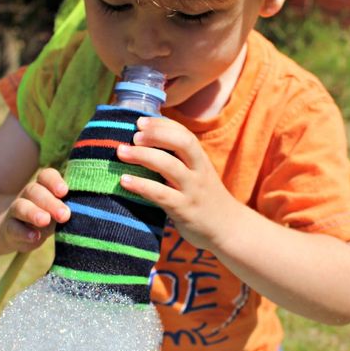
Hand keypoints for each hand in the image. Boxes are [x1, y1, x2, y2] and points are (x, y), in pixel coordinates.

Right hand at [0, 168, 70, 252]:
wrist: (17, 232)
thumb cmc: (48, 218)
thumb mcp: (58, 210)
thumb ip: (69, 208)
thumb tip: (87, 210)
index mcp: (43, 187)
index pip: (46, 176)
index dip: (54, 181)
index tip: (64, 191)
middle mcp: (28, 195)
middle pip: (34, 191)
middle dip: (50, 202)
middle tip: (64, 215)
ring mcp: (16, 211)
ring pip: (21, 207)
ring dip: (33, 213)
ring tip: (45, 220)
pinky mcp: (9, 229)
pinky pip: (13, 228)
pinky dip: (24, 233)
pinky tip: (34, 236)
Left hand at [117, 116, 232, 250]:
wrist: (228, 229)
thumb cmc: (204, 199)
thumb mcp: (197, 176)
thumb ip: (179, 162)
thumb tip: (144, 146)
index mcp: (200, 160)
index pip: (184, 134)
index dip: (162, 125)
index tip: (141, 121)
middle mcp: (199, 171)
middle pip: (182, 143)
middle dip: (156, 134)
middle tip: (134, 135)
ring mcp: (192, 190)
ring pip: (169, 166)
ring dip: (143, 156)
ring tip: (122, 152)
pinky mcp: (184, 210)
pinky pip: (161, 194)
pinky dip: (141, 185)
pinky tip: (124, 181)